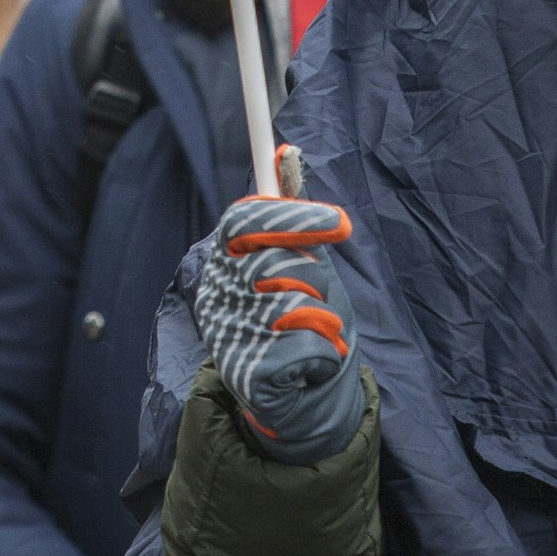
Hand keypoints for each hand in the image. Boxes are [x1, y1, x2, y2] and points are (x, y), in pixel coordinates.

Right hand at [191, 192, 362, 465]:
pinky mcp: (248, 374)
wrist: (299, 402)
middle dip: (315, 281)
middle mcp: (217, 295)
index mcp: (226, 262)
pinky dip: (325, 355)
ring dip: (324, 323)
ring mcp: (229, 335)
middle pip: (278, 262)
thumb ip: (294, 218)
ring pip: (299, 306)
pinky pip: (309, 346)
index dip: (292, 218)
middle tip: (316, 303)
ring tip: (312, 338)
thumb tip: (286, 153)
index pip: (244, 223)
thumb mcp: (304, 265)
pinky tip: (308, 368)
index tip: (340, 223)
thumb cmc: (304, 324)